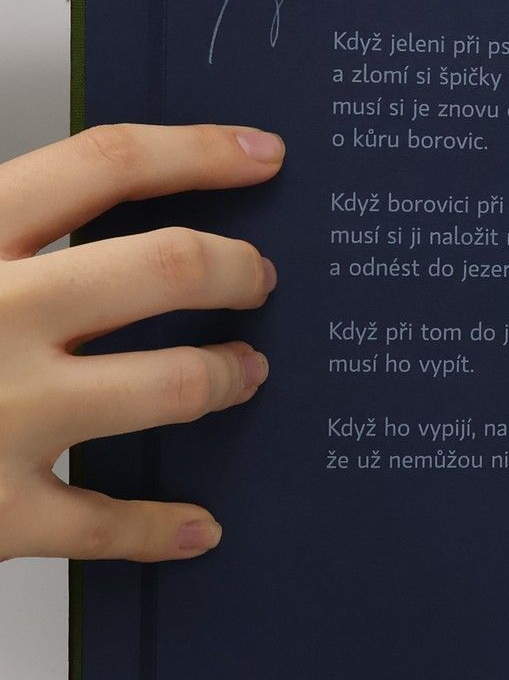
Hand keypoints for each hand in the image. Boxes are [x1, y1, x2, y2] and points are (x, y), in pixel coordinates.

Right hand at [0, 124, 281, 564]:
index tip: (258, 153)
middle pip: (167, 264)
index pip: (104, 164)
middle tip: (257, 279)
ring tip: (242, 373)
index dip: (198, 152)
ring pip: (170, 382)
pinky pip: (109, 520)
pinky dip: (163, 527)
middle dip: (237, 269)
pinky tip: (195, 526)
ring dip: (225, 376)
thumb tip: (78, 204)